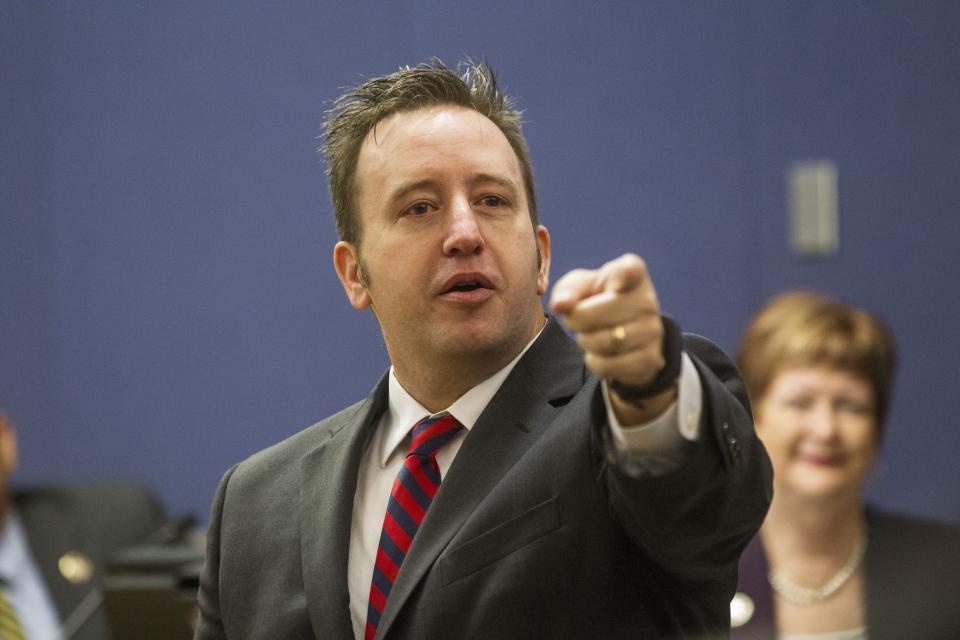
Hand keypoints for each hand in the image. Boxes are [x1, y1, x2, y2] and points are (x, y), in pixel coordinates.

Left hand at [549, 254, 675, 420]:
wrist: (621, 331)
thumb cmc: (595, 300)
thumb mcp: (579, 288)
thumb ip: (567, 291)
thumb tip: (560, 305)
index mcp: (631, 272)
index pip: (631, 270)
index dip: (626, 273)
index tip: (623, 274)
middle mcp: (647, 299)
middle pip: (597, 313)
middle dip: (576, 320)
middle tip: (576, 319)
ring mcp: (653, 330)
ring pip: (604, 341)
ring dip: (586, 341)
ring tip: (591, 334)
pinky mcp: (651, 357)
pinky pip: (609, 365)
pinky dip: (595, 362)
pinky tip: (600, 352)